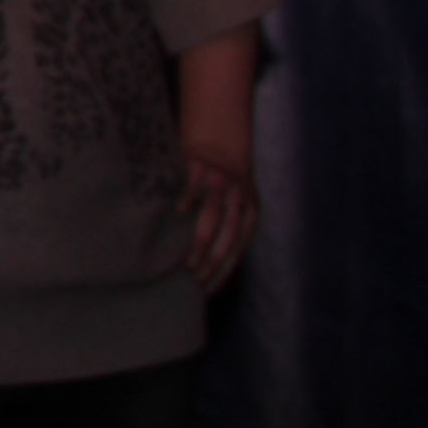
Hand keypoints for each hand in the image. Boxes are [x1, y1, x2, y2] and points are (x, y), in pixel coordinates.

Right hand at [180, 143, 259, 293]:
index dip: (224, 271)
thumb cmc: (222, 179)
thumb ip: (231, 227)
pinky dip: (188, 201)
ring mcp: (221, 181)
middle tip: (195, 280)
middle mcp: (239, 198)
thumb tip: (212, 264)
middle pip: (228, 236)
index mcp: (250, 211)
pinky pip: (195, 187)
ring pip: (213, 217)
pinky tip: (178, 214)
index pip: (239, 247)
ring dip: (201, 242)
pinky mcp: (202, 165)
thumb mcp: (237, 203)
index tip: (208, 290)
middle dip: (212, 262)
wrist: (219, 137)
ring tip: (186, 261)